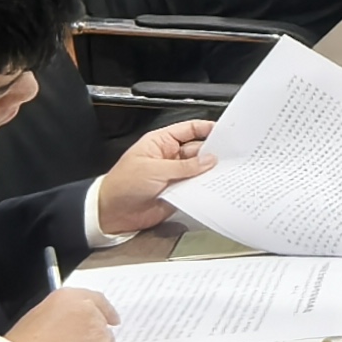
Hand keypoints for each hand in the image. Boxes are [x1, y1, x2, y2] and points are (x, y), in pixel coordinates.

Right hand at [6, 283, 120, 341]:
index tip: (112, 319)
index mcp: (68, 297)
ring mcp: (99, 331)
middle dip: (94, 337)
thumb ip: (63, 316)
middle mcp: (88, 310)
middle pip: (102, 323)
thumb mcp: (38, 318)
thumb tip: (73, 327)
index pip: (95, 299)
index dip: (105, 310)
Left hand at [94, 117, 215, 236]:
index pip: (188, 130)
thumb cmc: (123, 184)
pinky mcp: (177, 193)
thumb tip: (208, 160)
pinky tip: (213, 188)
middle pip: (198, 150)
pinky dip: (204, 189)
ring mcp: (174, 176)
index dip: (206, 129)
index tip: (223, 132)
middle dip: (212, 153)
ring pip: (199, 170)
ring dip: (209, 173)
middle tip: (229, 157)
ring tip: (225, 173)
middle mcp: (170, 157)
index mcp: (161, 143)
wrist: (112, 213)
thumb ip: (184, 166)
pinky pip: (195, 189)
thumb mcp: (154, 169)